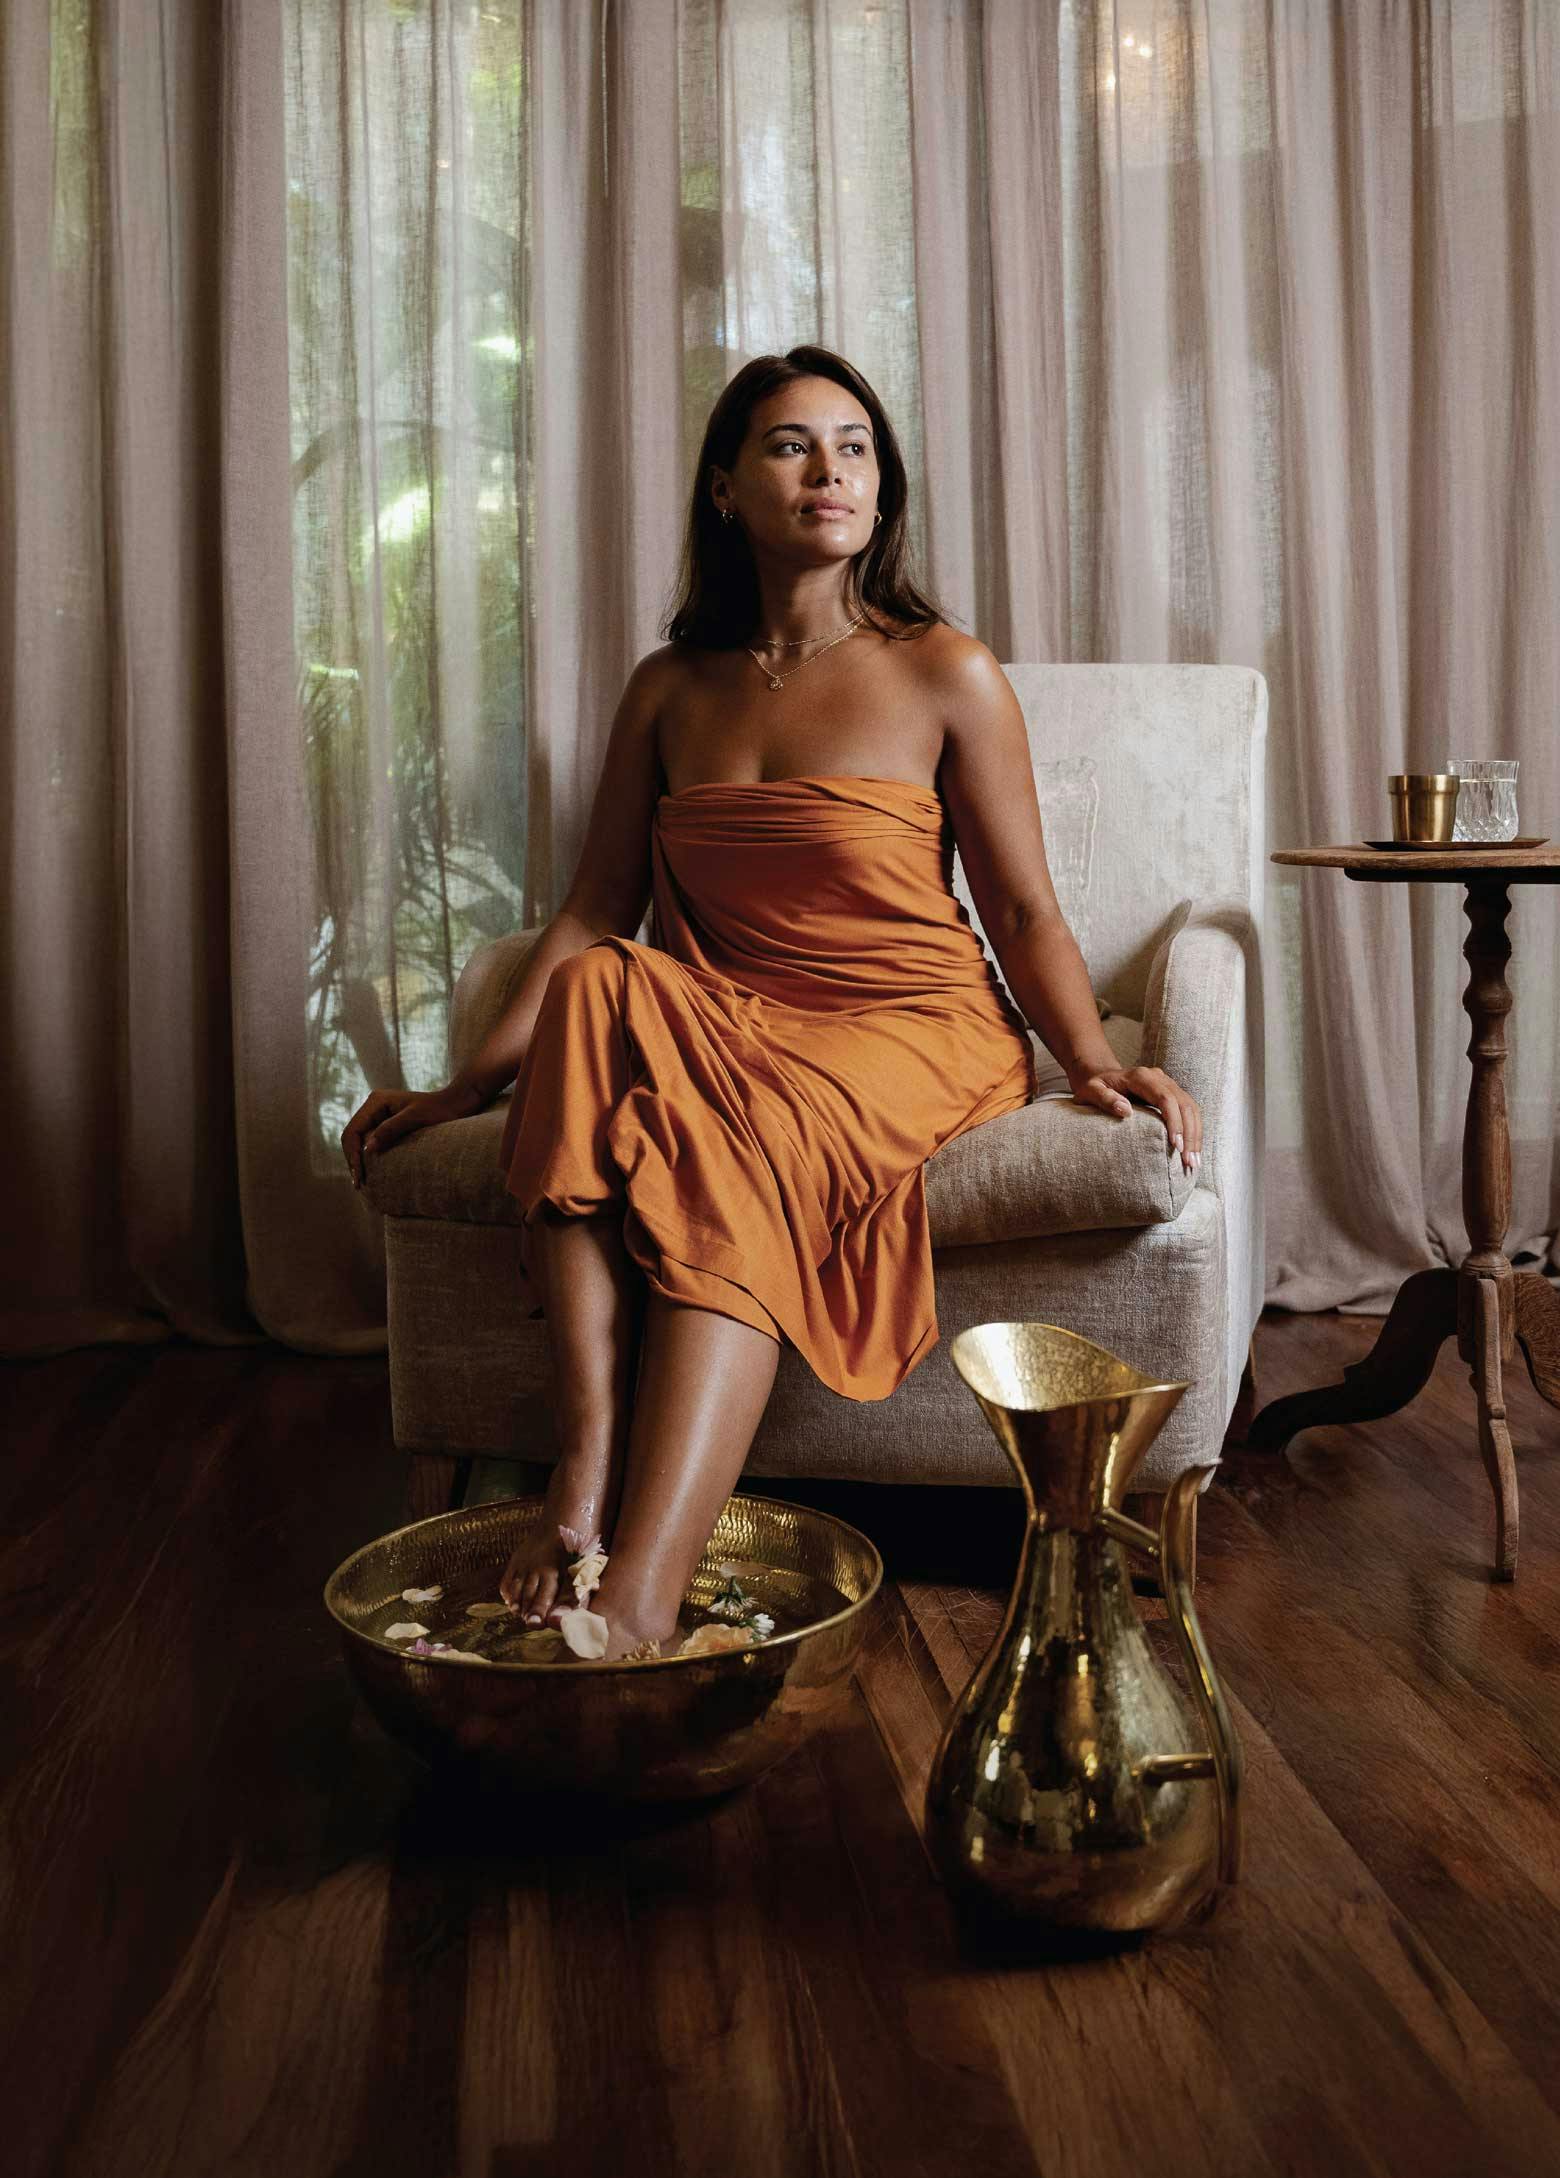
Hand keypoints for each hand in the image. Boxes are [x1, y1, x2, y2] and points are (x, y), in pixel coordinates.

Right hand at [340, 1080, 483, 1188]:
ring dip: (357, 1160)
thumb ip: (391, 1130)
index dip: (352, 1155)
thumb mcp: (415, 1118)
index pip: (353, 1131)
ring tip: (361, 1182)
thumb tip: (367, 1148)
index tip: (359, 1176)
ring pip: (358, 1140)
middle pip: (352, 1136)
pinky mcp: (385, 1122)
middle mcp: (373, 1105)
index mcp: (376, 1101)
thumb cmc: (439, 1109)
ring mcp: (378, 1114)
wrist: (455, 1103)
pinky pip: (369, 1141)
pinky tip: (370, 1171)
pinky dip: (367, 1157)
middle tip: (359, 1184)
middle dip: (352, 1159)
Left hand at [1065, 1061, 1201, 1177]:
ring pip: (1191, 1108)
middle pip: (1184, 1104)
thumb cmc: (1094, 1086)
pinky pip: (1189, 1111)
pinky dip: (1193, 1130)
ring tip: (1194, 1162)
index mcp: (1142, 1077)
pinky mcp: (1172, 1093)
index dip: (1174, 1121)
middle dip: (1190, 1134)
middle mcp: (1159, 1078)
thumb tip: (1125, 1111)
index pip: (1166, 1098)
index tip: (1175, 1145)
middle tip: (1189, 1161)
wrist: (1101, 1074)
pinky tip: (1193, 1150)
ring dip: (1195, 1135)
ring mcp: (1168, 1084)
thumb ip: (1105, 1099)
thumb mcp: (1091, 1091)